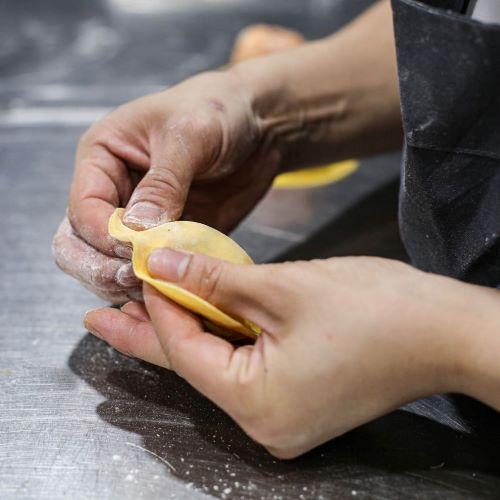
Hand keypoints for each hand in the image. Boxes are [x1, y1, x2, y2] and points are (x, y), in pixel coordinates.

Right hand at [53, 70, 279, 302]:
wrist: (259, 126)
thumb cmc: (218, 112)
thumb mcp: (189, 135)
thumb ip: (163, 183)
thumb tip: (136, 231)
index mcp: (102, 157)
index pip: (83, 208)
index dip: (102, 236)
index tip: (134, 251)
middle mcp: (113, 191)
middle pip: (79, 243)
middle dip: (100, 267)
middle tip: (136, 278)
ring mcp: (139, 219)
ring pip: (108, 264)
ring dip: (125, 282)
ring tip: (158, 287)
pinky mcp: (167, 238)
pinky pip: (151, 269)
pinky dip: (157, 284)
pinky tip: (176, 289)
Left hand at [84, 251, 470, 457]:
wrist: (443, 328)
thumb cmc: (372, 308)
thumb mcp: (281, 287)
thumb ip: (212, 279)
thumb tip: (159, 263)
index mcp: (258, 404)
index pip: (186, 351)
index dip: (156, 309)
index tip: (135, 274)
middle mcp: (266, 423)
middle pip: (195, 365)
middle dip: (149, 334)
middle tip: (101, 315)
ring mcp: (283, 415)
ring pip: (218, 364)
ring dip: (188, 330)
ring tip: (145, 306)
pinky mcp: (298, 400)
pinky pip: (245, 365)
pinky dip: (222, 337)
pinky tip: (200, 314)